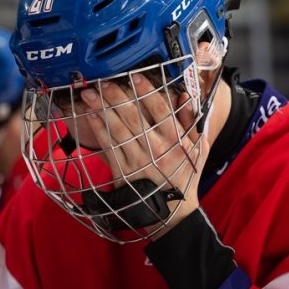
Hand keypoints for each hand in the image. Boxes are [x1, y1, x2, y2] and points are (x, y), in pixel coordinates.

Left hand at [80, 73, 208, 232]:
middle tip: (103, 81)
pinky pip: (109, 148)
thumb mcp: (198, 149)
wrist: (172, 211)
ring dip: (102, 110)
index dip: (146, 91)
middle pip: (133, 117)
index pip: (160, 110)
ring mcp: (138, 161)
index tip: (134, 76)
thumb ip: (192, 122)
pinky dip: (100, 130)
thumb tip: (184, 97)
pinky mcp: (123, 173)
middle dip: (116, 97)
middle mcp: (156, 150)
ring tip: (90, 95)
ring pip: (118, 130)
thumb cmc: (186, 177)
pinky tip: (92, 117)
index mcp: (176, 141)